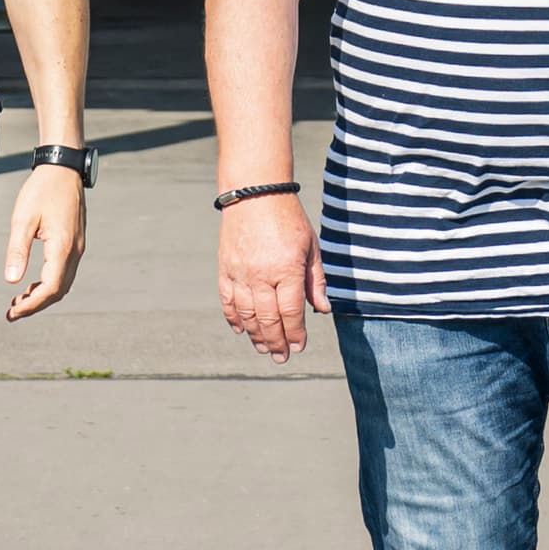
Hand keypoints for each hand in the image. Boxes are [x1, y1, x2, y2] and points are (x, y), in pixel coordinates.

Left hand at [3, 160, 86, 322]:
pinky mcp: (75, 241)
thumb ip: (17, 250)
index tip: (12, 312)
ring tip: (20, 300)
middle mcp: (75, 250)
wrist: (62, 168)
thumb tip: (11, 282)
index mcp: (62, 247)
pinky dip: (50, 283)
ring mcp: (78, 246)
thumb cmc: (41, 190)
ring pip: (64, 283)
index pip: (50, 289)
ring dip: (43, 296)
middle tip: (12, 312)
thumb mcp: (23, 219)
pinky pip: (65, 271)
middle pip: (59, 291)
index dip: (31, 305)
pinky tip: (33, 283)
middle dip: (36, 305)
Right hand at [219, 190, 317, 362]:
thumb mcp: (311, 245)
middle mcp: (262, 274)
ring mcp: (240, 272)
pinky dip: (233, 318)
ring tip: (265, 348)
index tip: (299, 347)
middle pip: (269, 319)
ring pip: (247, 315)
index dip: (296, 333)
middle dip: (276, 342)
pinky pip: (227, 301)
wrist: (255, 192)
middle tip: (281, 357)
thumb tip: (323, 310)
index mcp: (287, 268)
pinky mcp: (225, 268)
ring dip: (256, 336)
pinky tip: (241, 329)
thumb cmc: (288, 218)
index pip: (292, 311)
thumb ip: (316, 280)